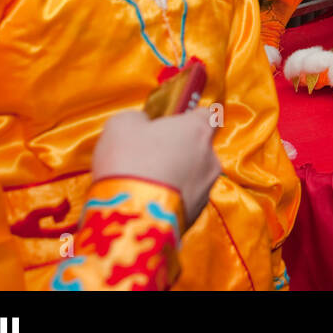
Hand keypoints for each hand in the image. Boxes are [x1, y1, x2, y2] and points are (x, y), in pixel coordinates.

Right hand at [91, 109, 220, 226]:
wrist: (132, 218)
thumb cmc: (129, 162)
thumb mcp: (121, 125)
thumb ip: (138, 118)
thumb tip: (143, 123)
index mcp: (198, 130)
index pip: (206, 114)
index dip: (187, 117)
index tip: (171, 123)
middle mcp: (210, 158)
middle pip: (198, 148)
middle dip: (178, 150)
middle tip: (149, 156)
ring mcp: (206, 189)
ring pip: (193, 175)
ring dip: (175, 176)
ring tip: (145, 183)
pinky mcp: (197, 215)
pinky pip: (184, 199)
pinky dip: (171, 199)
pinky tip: (148, 202)